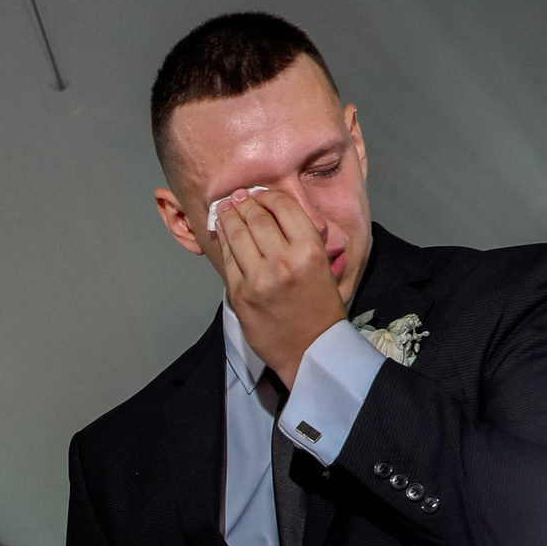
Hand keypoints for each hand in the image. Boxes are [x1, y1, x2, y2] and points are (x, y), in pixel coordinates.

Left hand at [213, 185, 345, 385]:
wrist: (310, 351)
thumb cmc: (319, 310)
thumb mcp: (323, 266)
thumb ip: (301, 239)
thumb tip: (273, 212)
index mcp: (309, 251)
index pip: (283, 207)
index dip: (267, 195)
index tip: (260, 194)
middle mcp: (283, 261)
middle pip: (256, 217)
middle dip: (245, 203)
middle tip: (238, 197)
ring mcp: (258, 279)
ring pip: (236, 234)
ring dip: (229, 216)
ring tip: (226, 208)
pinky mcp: (240, 294)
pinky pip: (227, 258)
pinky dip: (224, 241)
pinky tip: (223, 232)